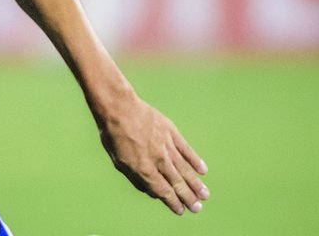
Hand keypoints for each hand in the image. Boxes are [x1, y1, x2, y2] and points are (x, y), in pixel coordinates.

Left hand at [97, 96, 209, 214]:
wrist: (119, 108)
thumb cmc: (113, 135)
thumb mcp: (118, 160)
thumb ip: (135, 177)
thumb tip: (151, 191)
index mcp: (144, 169)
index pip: (162, 191)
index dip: (173, 202)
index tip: (181, 211)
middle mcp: (158, 160)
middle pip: (176, 183)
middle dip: (188, 197)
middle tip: (198, 208)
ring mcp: (166, 146)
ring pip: (184, 169)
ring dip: (195, 183)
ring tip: (205, 195)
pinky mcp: (171, 132)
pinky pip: (186, 150)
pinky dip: (195, 160)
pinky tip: (203, 170)